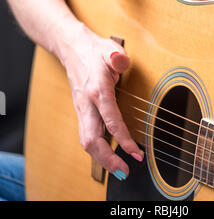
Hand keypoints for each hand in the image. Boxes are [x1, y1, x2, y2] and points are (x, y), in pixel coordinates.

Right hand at [57, 21, 143, 178]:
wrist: (72, 48)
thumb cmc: (95, 50)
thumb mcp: (110, 49)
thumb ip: (118, 57)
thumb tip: (121, 61)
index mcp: (97, 90)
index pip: (110, 120)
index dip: (123, 139)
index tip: (136, 152)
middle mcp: (87, 104)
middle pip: (91, 140)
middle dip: (107, 159)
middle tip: (125, 171)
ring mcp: (82, 109)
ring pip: (86, 141)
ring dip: (102, 158)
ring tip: (120, 168)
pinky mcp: (82, 112)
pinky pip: (87, 135)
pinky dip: (97, 149)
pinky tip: (109, 154)